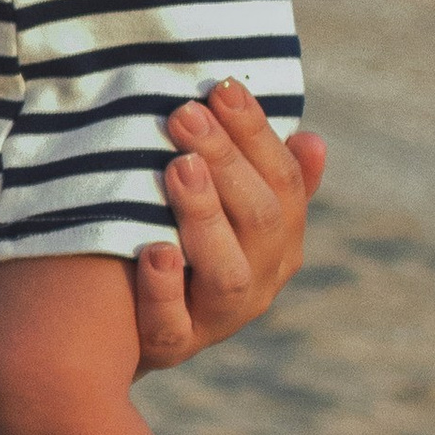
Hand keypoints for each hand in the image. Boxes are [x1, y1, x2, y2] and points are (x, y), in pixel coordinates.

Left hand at [133, 83, 326, 370]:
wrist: (121, 326)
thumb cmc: (182, 245)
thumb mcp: (227, 210)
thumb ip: (265, 178)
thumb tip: (312, 140)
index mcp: (280, 241)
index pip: (283, 181)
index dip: (256, 133)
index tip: (222, 87)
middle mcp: (260, 280)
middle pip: (259, 219)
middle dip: (226, 161)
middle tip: (185, 115)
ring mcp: (218, 319)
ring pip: (228, 273)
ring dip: (204, 215)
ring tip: (177, 167)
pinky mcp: (172, 347)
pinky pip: (171, 325)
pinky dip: (163, 287)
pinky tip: (152, 249)